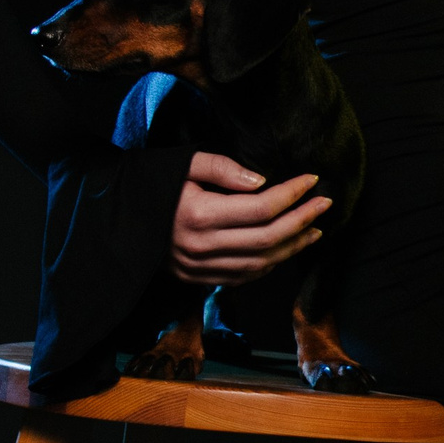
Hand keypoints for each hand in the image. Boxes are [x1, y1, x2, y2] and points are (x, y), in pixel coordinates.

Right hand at [169, 152, 328, 283]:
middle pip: (268, 239)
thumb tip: (262, 182)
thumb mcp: (183, 163)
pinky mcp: (196, 279)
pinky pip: (243, 278)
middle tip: (325, 204)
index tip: (312, 179)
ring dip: (292, 247)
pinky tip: (285, 249)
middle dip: (302, 220)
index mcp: (198, 215)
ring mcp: (198, 268)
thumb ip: (223, 168)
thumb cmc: (154, 182)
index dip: (292, 194)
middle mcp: (200, 247)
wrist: (118, 217)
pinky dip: (269, 264)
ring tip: (314, 229)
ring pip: (260, 264)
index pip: (261, 208)